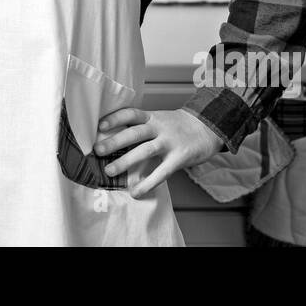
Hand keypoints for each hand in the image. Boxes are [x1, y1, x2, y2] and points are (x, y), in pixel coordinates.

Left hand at [93, 108, 225, 197]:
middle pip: (134, 132)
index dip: (115, 118)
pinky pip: (162, 172)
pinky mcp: (180, 157)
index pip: (131, 113)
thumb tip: (115, 140)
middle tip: (97, 151)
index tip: (99, 126)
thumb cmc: (178, 127)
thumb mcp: (160, 119)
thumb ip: (142, 127)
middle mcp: (160, 127)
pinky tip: (136, 192)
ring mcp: (170, 142)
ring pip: (145, 150)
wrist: (208, 127)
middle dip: (115, 141)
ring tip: (110, 171)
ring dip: (126, 161)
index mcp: (152, 116)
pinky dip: (148, 183)